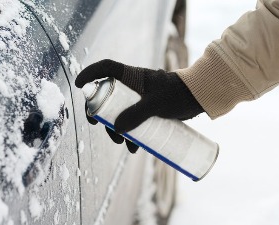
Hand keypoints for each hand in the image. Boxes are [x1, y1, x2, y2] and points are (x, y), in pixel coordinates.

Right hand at [76, 59, 203, 152]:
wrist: (199, 98)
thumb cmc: (178, 94)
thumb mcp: (156, 104)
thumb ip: (136, 115)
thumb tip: (117, 130)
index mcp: (132, 76)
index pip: (106, 68)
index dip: (90, 74)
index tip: (79, 85)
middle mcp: (133, 86)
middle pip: (108, 96)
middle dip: (102, 114)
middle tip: (100, 126)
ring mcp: (139, 98)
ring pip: (120, 112)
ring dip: (117, 129)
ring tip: (124, 145)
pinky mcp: (147, 108)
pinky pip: (133, 120)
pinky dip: (131, 133)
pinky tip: (135, 147)